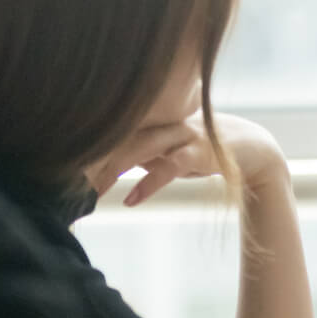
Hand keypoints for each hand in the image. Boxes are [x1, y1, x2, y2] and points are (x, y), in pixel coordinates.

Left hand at [83, 111, 288, 205]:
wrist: (256, 152)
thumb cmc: (207, 149)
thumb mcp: (169, 150)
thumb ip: (143, 153)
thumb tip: (111, 165)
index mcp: (156, 117)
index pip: (114, 125)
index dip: (88, 141)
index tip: (60, 161)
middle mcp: (167, 119)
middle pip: (120, 131)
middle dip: (92, 154)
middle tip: (66, 177)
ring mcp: (184, 133)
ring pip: (141, 145)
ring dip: (114, 167)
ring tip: (93, 190)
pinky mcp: (202, 151)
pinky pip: (169, 166)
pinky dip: (148, 183)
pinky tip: (130, 201)